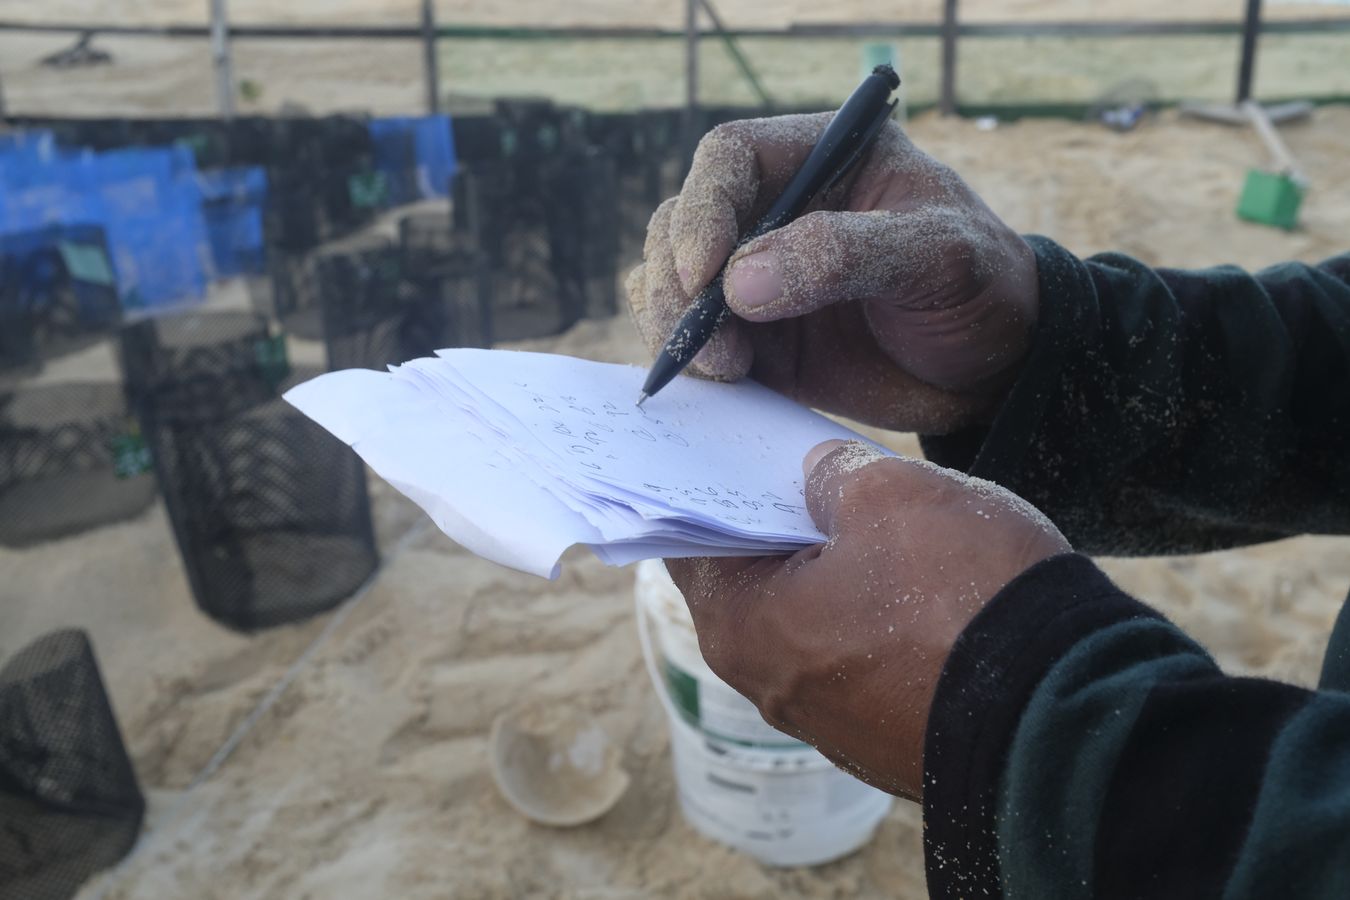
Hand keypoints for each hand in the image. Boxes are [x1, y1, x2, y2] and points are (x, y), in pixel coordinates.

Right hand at [626, 113, 1038, 433]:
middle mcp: (775, 209)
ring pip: (670, 279)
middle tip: (705, 340)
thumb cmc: (981, 288)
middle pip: (682, 222)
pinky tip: (721, 381)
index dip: (703, 209)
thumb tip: (738, 283)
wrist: (996, 369)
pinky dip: (685, 358)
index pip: (731, 158)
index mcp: (822, 156)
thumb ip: (843, 255)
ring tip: (723, 369)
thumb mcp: (936, 257)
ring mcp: (756, 274)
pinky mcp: (753, 335)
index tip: (706, 274)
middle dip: (677, 281)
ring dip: (673, 323)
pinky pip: (690, 337)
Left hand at [664, 440, 1069, 799]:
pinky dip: (874, 617)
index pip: (692, 542)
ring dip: (833, 570)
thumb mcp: (891, 495)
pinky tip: (916, 581)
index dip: (709, 488)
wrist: (1061, 716)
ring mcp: (831, 720)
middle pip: (752, 582)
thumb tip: (818, 475)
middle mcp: (770, 686)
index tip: (726, 451)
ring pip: (810, 621)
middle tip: (806, 468)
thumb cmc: (962, 598)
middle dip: (778, 524)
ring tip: (873, 517)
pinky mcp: (887, 736)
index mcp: (742, 627)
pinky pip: (860, 658)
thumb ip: (832, 474)